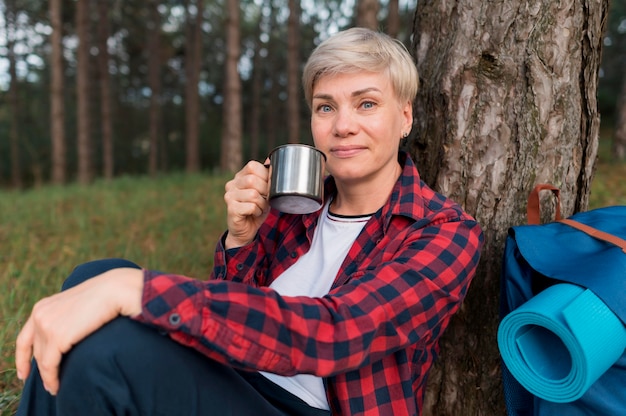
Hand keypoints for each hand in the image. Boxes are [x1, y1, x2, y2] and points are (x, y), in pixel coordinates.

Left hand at [15, 267, 143, 394]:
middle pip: (36, 351)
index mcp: (42, 307)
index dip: (22, 358)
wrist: (114, 290)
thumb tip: (65, 336)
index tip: (24, 373)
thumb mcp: (76, 306)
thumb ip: (64, 319)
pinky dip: (52, 379)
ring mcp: (46, 326)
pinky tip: (56, 386)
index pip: (24, 338)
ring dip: (47, 376)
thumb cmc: (103, 297)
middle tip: (49, 382)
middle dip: (40, 369)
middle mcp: (39, 315)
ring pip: (42, 360)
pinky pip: (49, 366)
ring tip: (55, 387)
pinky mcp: (57, 337)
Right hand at [223, 160, 270, 247]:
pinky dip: (257, 211)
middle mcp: (232, 184)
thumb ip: (267, 176)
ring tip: (259, 208)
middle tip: (265, 200)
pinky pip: (251, 206)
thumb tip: (271, 158)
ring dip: (262, 204)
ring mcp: (229, 196)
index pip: (253, 166)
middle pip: (253, 180)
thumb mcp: (265, 191)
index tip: (268, 187)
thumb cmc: (257, 208)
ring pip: (253, 194)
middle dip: (265, 191)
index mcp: (239, 176)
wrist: (246, 230)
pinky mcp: (231, 208)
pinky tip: (253, 214)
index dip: (265, 176)